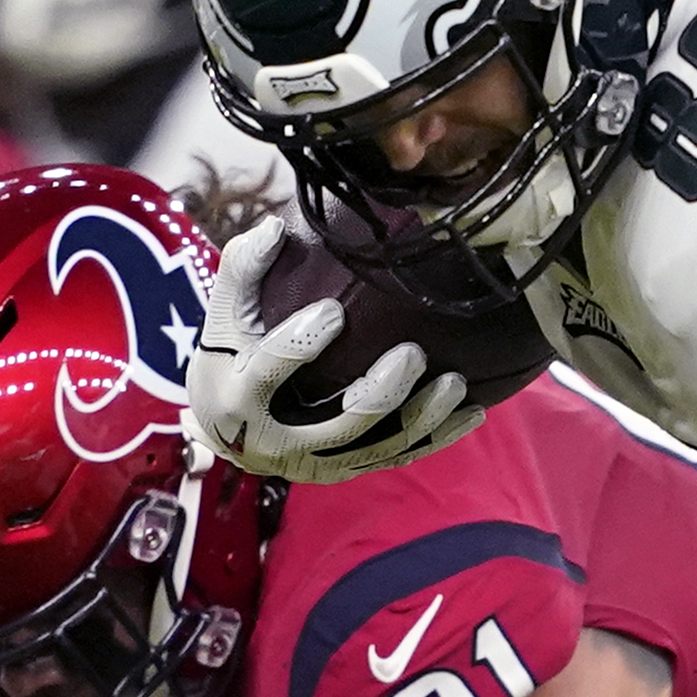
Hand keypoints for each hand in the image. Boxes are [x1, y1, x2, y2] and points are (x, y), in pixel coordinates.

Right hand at [188, 221, 474, 482]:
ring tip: (455, 383)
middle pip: (339, 425)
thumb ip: (243, 266)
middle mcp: (278, 443)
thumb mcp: (224, 311)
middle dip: (381, 393)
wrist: (226, 427)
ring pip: (376, 448)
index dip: (301, 344)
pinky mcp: (343, 471)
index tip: (334, 311)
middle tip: (413, 352)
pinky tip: (472, 413)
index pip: (270, 373)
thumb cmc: (230, 354)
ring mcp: (316, 463)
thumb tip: (277, 226)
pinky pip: (395, 458)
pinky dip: (434, 438)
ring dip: (420, 419)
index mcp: (240, 399)